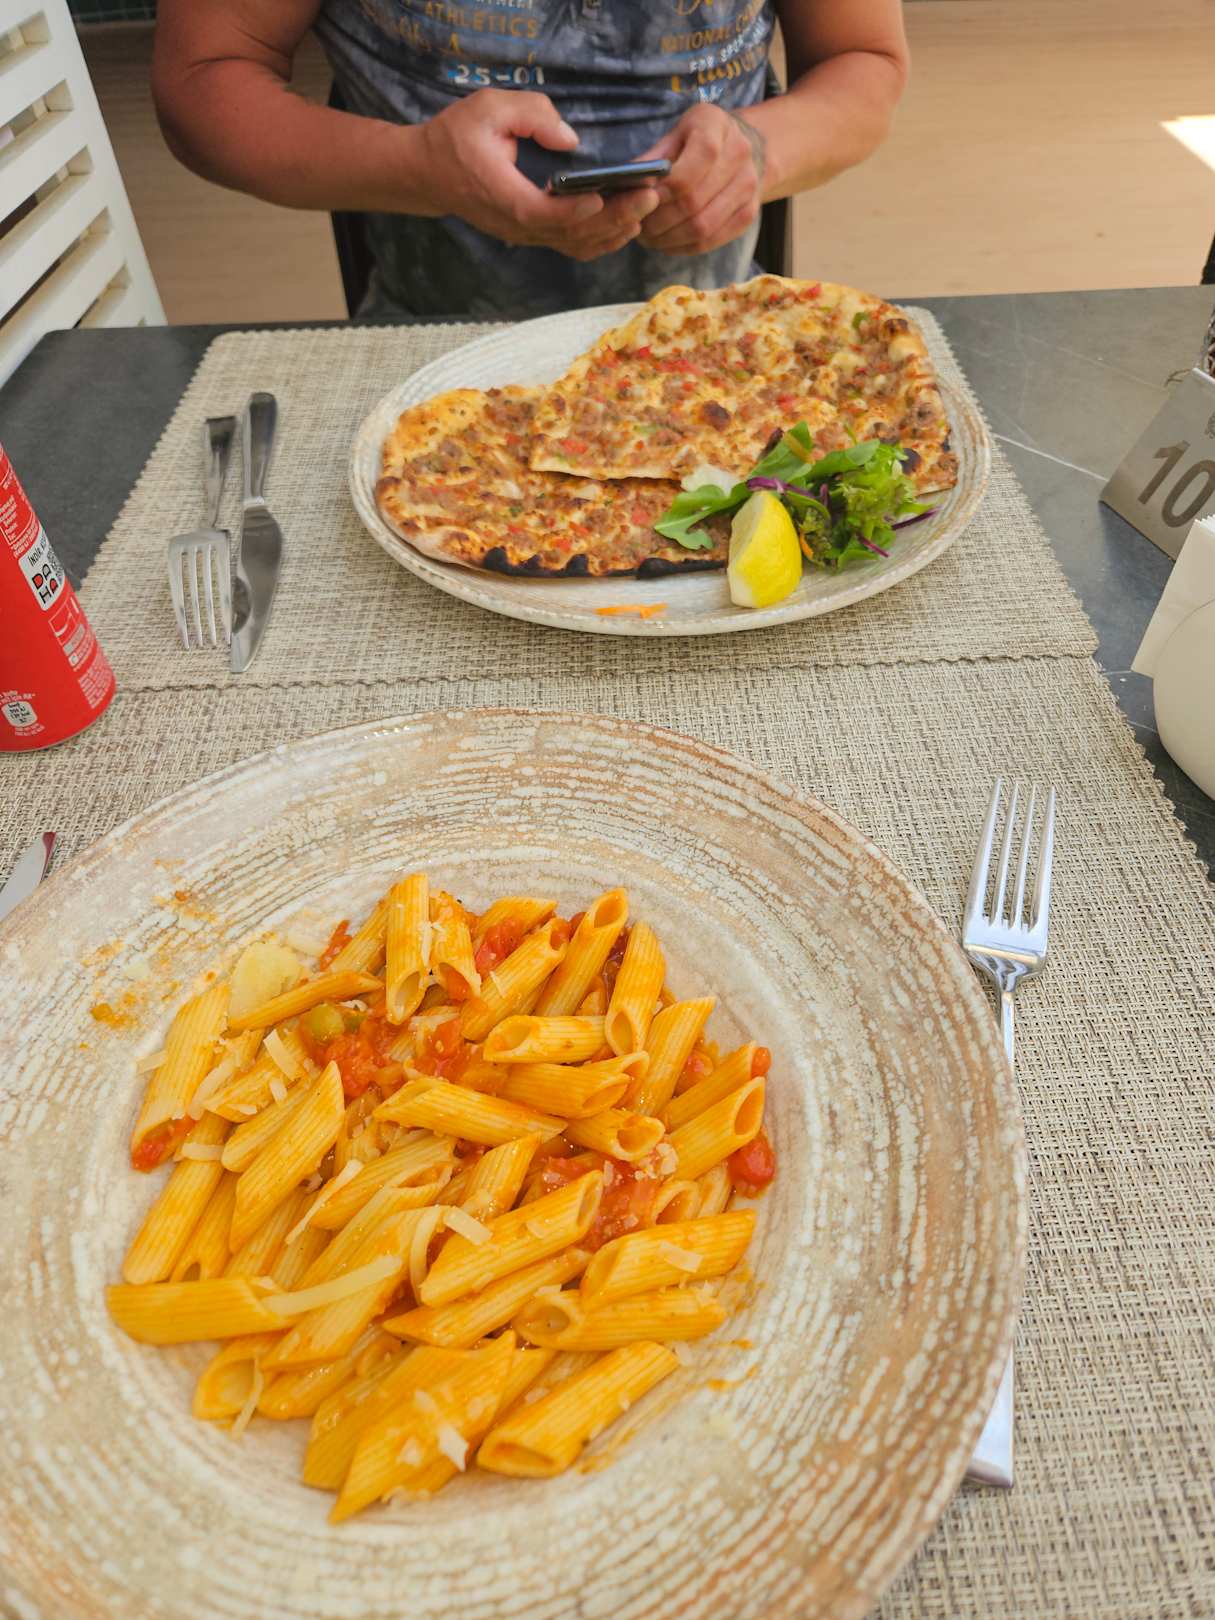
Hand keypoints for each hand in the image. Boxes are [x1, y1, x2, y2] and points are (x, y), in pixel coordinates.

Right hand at [417, 89, 658, 259]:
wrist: (429, 173)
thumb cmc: (458, 137)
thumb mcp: (488, 108)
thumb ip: (530, 115)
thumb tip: (569, 138)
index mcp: (505, 197)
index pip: (546, 214)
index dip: (577, 211)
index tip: (605, 197)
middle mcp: (519, 225)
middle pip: (572, 235)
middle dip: (614, 218)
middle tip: (650, 196)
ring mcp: (528, 235)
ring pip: (577, 246)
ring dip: (614, 232)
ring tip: (646, 209)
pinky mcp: (535, 234)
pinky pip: (573, 246)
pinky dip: (602, 239)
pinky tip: (627, 224)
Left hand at [637, 104, 763, 255]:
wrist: (745, 149)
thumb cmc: (700, 138)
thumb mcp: (677, 133)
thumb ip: (655, 157)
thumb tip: (627, 183)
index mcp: (716, 126)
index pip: (688, 168)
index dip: (663, 191)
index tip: (642, 202)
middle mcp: (739, 154)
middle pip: (693, 202)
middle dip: (659, 220)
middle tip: (638, 227)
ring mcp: (748, 187)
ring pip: (702, 227)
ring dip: (669, 238)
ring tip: (649, 237)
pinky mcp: (748, 214)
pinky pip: (711, 241)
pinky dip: (683, 247)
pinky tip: (667, 242)